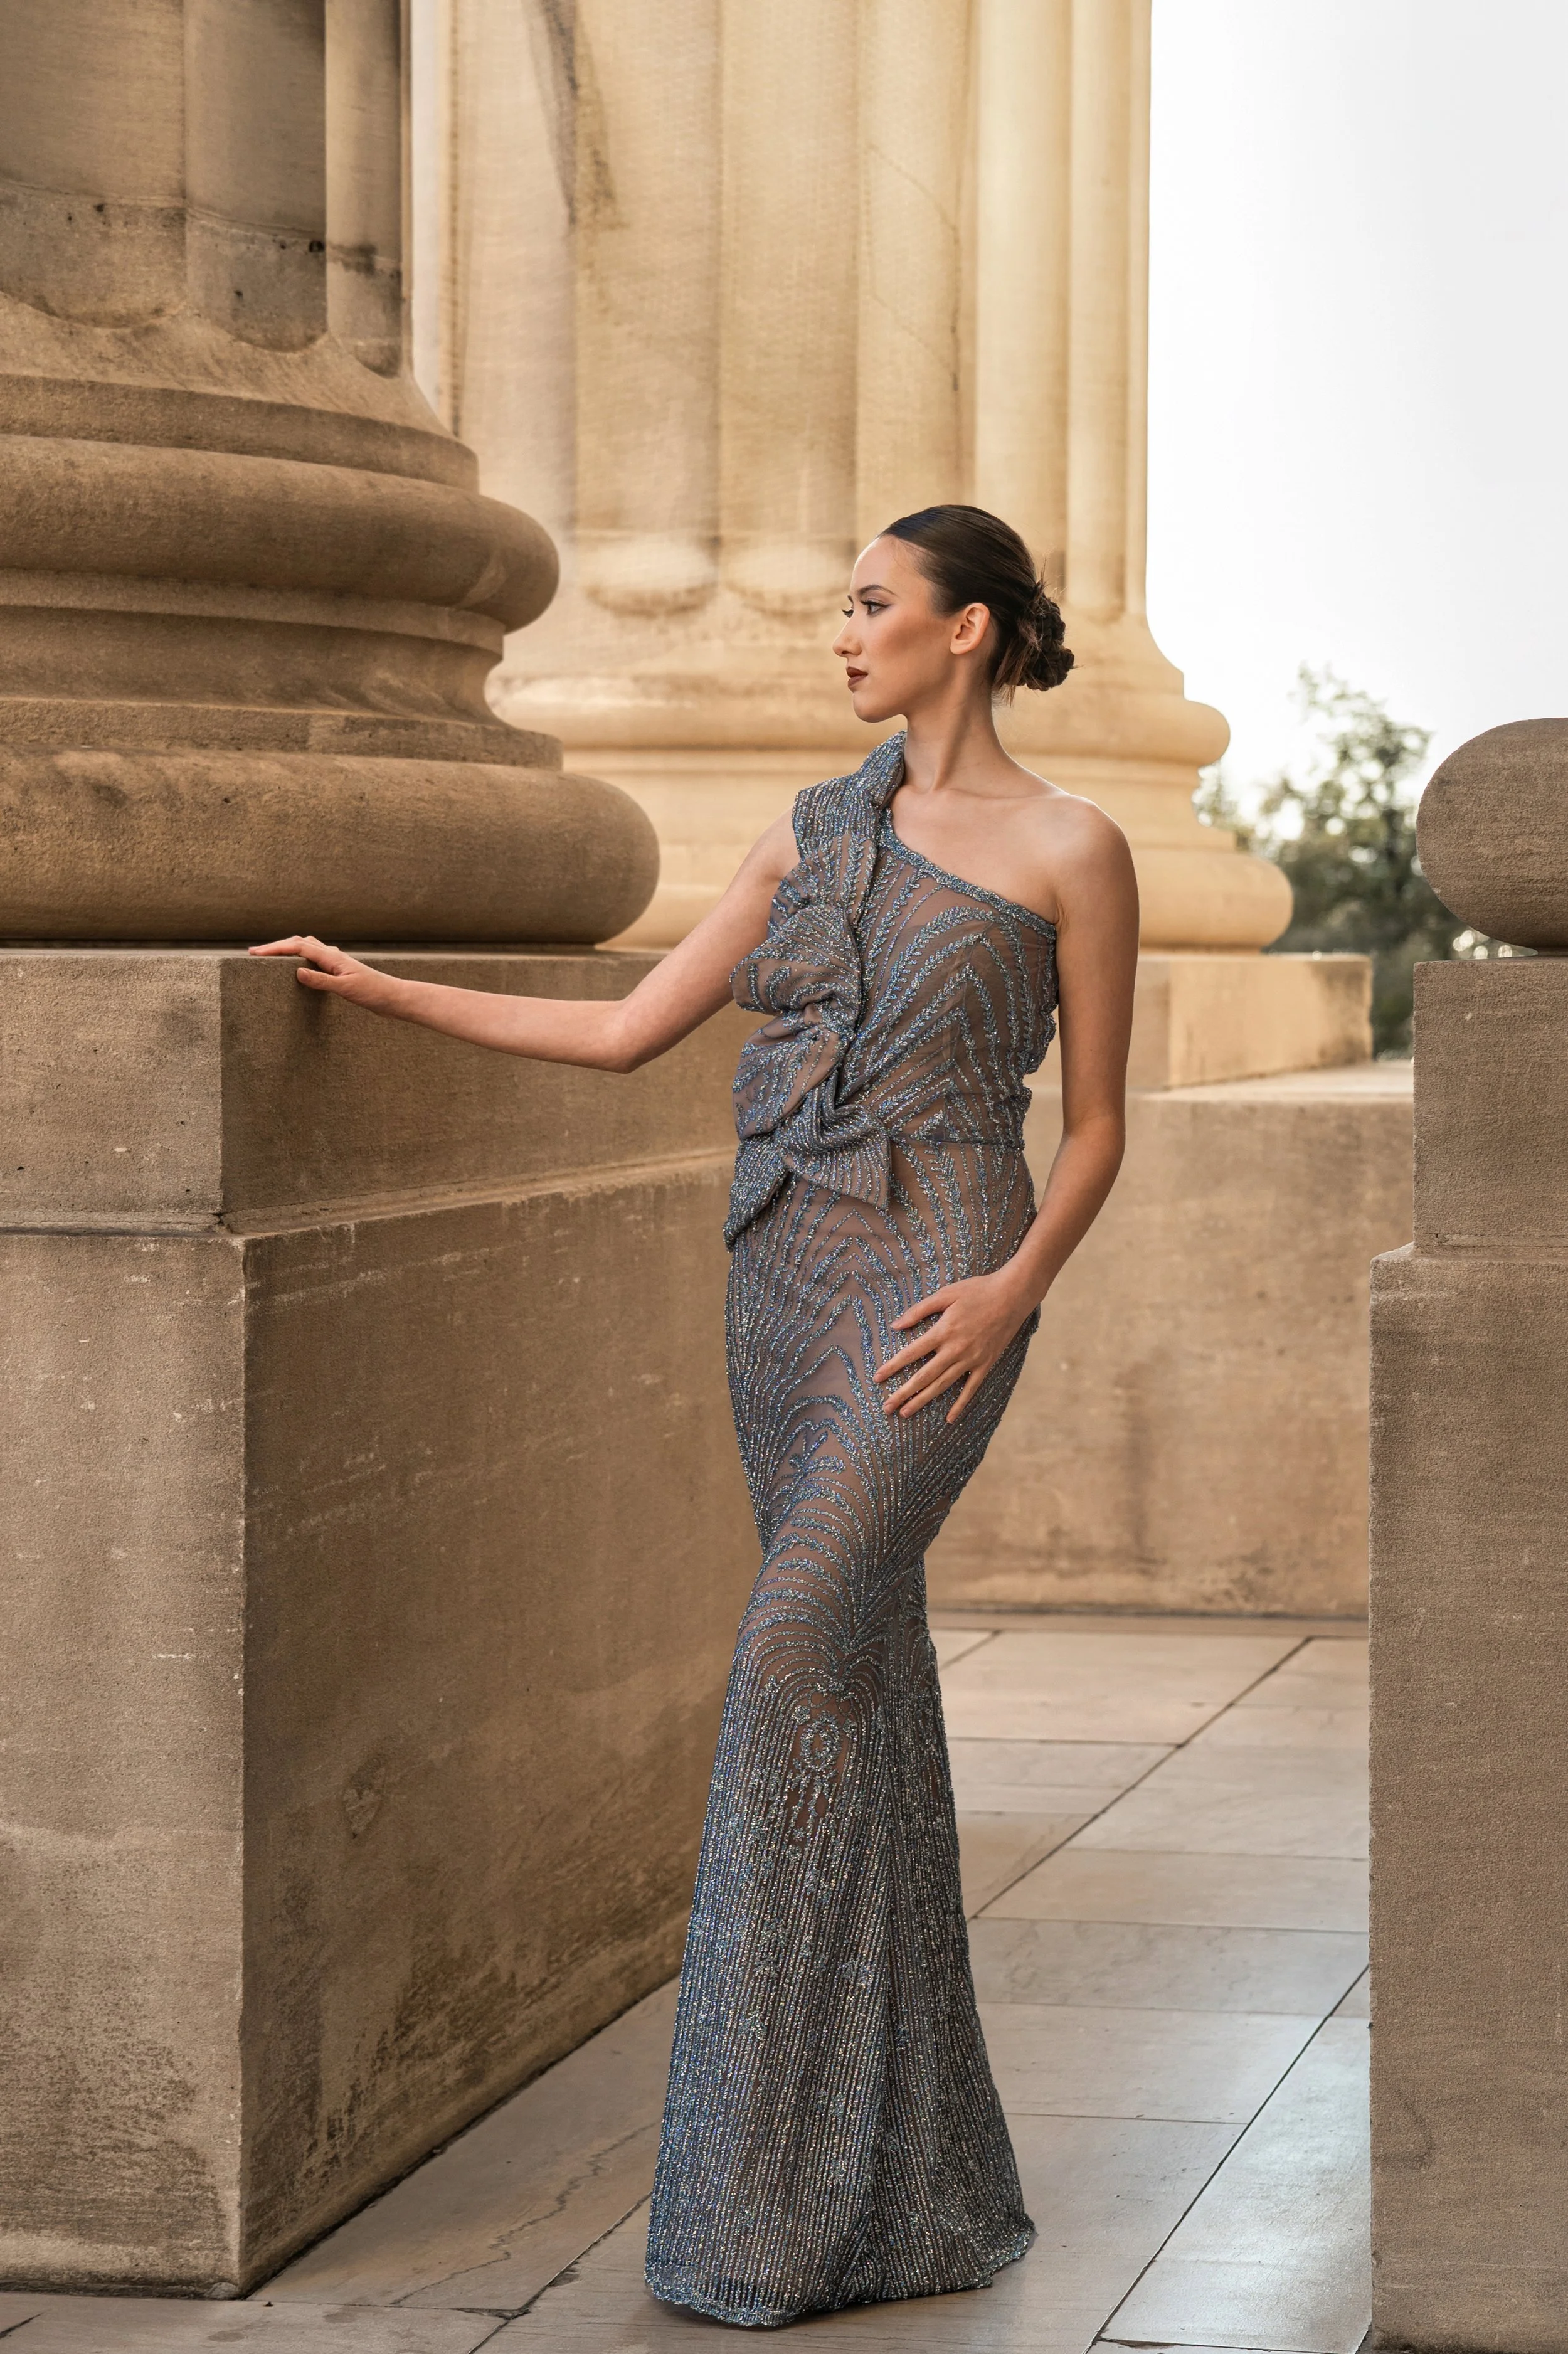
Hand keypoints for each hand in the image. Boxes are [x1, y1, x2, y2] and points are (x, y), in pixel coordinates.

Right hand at [248, 935, 400, 1010]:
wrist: (394, 997)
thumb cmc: (374, 993)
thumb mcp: (346, 989)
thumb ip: (322, 981)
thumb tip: (296, 972)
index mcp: (332, 957)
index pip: (297, 947)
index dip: (275, 949)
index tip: (255, 953)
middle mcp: (333, 956)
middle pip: (299, 943)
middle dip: (277, 946)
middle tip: (255, 952)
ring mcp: (337, 962)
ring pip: (308, 948)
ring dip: (288, 948)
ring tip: (272, 955)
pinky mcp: (340, 971)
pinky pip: (315, 958)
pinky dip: (301, 957)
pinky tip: (299, 965)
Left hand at [873, 1271, 1035, 1423]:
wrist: (1013, 1295)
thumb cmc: (977, 1291)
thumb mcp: (945, 1294)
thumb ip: (919, 1310)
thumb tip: (896, 1326)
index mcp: (943, 1331)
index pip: (911, 1353)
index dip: (893, 1366)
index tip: (877, 1378)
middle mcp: (955, 1349)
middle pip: (923, 1376)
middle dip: (903, 1392)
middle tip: (887, 1407)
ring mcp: (972, 1359)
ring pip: (942, 1385)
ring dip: (923, 1400)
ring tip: (905, 1412)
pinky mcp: (986, 1364)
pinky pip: (971, 1389)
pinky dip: (960, 1404)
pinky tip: (950, 1418)